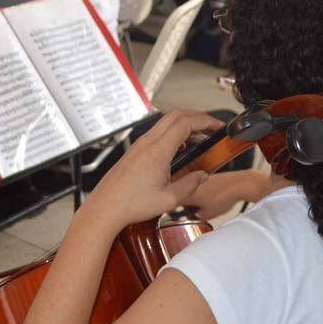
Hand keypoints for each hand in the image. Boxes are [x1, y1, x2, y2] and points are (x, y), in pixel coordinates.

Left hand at [84, 111, 223, 229]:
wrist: (105, 208)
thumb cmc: (130, 204)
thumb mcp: (169, 199)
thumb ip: (190, 184)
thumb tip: (202, 175)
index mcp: (158, 151)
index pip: (186, 123)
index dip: (205, 121)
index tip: (217, 127)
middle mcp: (147, 143)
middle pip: (176, 115)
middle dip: (197, 117)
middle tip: (212, 126)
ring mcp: (139, 145)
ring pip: (166, 122)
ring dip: (185, 124)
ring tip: (200, 137)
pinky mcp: (135, 151)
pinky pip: (157, 133)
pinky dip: (173, 133)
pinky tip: (180, 147)